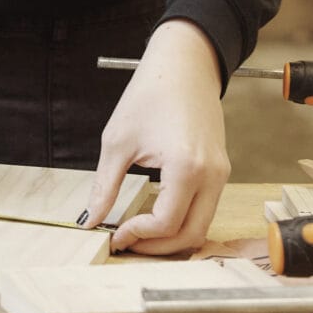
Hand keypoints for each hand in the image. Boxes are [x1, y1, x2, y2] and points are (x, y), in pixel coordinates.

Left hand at [79, 19, 229, 253]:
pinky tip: (155, 215)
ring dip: (171, 237)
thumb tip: (91, 219)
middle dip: (157, 248)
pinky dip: (183, 220)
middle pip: (191, 234)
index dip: (138, 236)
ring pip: (202, 225)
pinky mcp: (221, 169)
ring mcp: (221, 173)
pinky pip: (205, 208)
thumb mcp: (118, 140)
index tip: (114, 234)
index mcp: (187, 167)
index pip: (166, 222)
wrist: (184, 64)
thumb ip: (104, 185)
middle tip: (126, 244)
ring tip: (138, 233)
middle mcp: (212, 175)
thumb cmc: (151, 93)